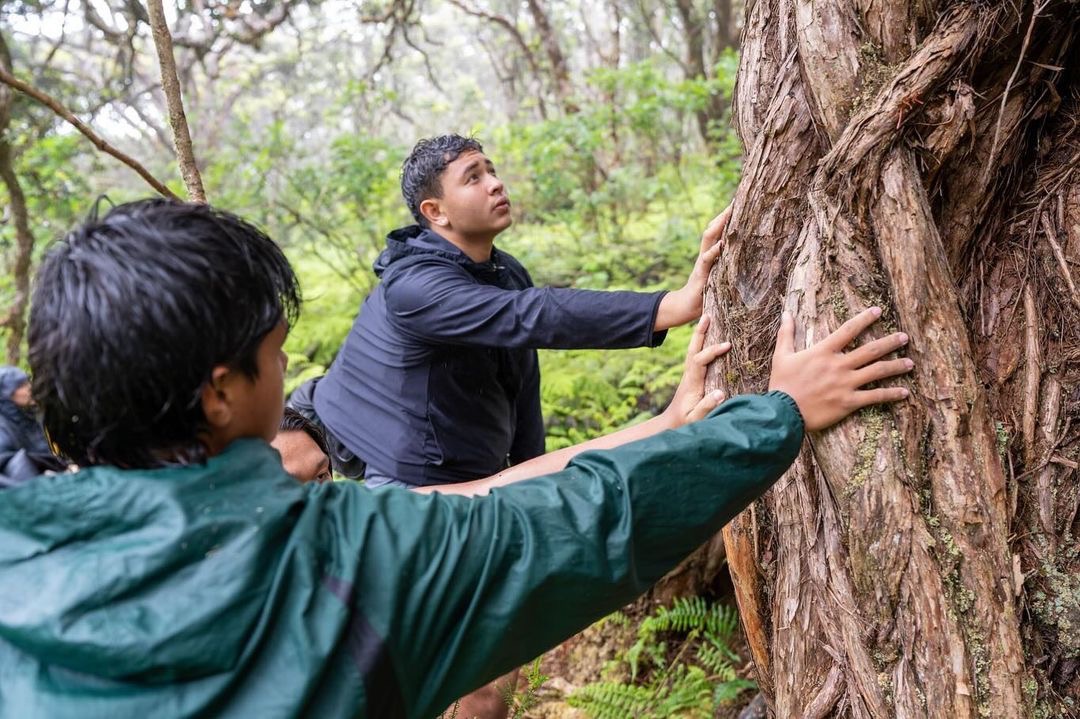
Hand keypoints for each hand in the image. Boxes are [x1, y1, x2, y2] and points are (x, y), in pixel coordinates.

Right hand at [655, 206, 729, 329]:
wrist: (685, 307)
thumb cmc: (706, 294)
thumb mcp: (719, 278)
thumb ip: (729, 268)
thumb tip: (751, 263)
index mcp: (711, 254)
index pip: (719, 231)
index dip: (727, 218)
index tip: (741, 203)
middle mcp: (706, 255)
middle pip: (713, 229)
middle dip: (724, 215)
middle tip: (736, 201)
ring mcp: (702, 263)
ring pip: (709, 239)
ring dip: (718, 226)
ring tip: (729, 213)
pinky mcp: (701, 275)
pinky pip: (707, 260)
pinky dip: (714, 251)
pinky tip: (722, 244)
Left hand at [662, 315, 730, 427]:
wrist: (671, 424)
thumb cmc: (685, 422)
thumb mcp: (696, 418)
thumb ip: (706, 406)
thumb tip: (720, 393)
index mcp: (692, 382)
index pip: (699, 360)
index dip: (712, 351)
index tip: (727, 345)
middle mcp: (689, 375)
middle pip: (692, 349)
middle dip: (700, 332)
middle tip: (707, 315)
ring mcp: (690, 374)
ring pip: (694, 350)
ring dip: (700, 334)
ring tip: (708, 318)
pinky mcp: (692, 376)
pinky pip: (697, 355)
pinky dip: (702, 343)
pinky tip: (709, 337)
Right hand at [768, 307, 911, 430]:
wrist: (783, 412)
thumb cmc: (781, 383)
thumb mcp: (781, 355)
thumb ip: (786, 333)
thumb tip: (786, 313)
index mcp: (823, 352)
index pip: (848, 330)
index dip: (864, 319)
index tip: (878, 311)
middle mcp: (839, 365)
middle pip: (870, 350)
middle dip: (890, 342)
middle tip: (905, 337)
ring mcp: (846, 384)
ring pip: (877, 371)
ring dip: (896, 366)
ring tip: (910, 363)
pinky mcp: (849, 402)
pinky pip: (874, 397)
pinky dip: (891, 394)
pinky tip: (904, 392)